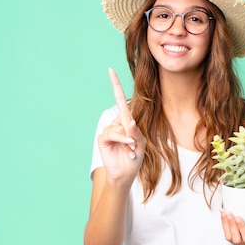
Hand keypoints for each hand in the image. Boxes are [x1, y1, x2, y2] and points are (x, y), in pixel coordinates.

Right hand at [97, 68, 145, 182]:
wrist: (126, 173)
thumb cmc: (135, 157)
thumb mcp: (141, 143)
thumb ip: (136, 132)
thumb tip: (129, 121)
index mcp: (127, 121)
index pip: (120, 99)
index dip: (116, 85)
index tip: (110, 70)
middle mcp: (117, 122)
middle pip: (122, 112)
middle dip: (132, 130)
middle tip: (135, 145)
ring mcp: (109, 130)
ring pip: (120, 126)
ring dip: (129, 140)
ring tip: (131, 151)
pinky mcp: (103, 138)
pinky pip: (113, 133)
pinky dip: (122, 140)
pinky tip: (128, 148)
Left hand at [220, 209, 244, 244]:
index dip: (242, 229)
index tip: (238, 217)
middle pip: (237, 239)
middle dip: (231, 225)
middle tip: (229, 212)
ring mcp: (239, 244)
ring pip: (229, 238)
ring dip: (225, 224)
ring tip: (224, 212)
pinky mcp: (233, 240)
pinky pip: (226, 235)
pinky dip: (223, 224)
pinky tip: (222, 214)